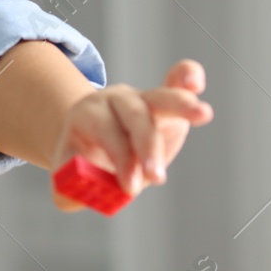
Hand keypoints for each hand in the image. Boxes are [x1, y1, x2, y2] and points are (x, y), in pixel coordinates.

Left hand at [49, 59, 212, 210]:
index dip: (120, 160)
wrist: (89, 140)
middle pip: (134, 115)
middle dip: (147, 147)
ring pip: (159, 96)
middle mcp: (114, 100)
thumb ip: (70, 189)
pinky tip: (196, 82)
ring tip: (204, 113)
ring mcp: (140, 97)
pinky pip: (175, 81)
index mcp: (87, 114)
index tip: (130, 189)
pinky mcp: (163, 102)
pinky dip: (187, 76)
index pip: (107, 132)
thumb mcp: (67, 175)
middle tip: (156, 178)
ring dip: (181, 104)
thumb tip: (84, 194)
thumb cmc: (81, 160)